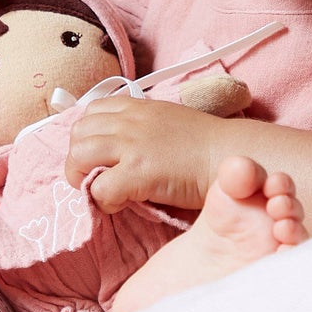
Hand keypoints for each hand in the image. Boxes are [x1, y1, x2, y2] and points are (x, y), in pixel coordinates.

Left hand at [64, 96, 218, 214]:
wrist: (233, 157)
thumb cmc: (208, 146)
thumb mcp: (170, 121)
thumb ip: (143, 128)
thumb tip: (121, 150)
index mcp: (138, 107)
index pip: (91, 111)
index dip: (88, 136)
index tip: (100, 156)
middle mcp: (130, 121)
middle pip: (78, 133)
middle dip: (78, 159)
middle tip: (95, 178)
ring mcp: (132, 144)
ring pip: (79, 156)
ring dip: (83, 178)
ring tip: (103, 191)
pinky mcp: (138, 172)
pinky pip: (99, 188)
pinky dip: (103, 200)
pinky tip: (123, 203)